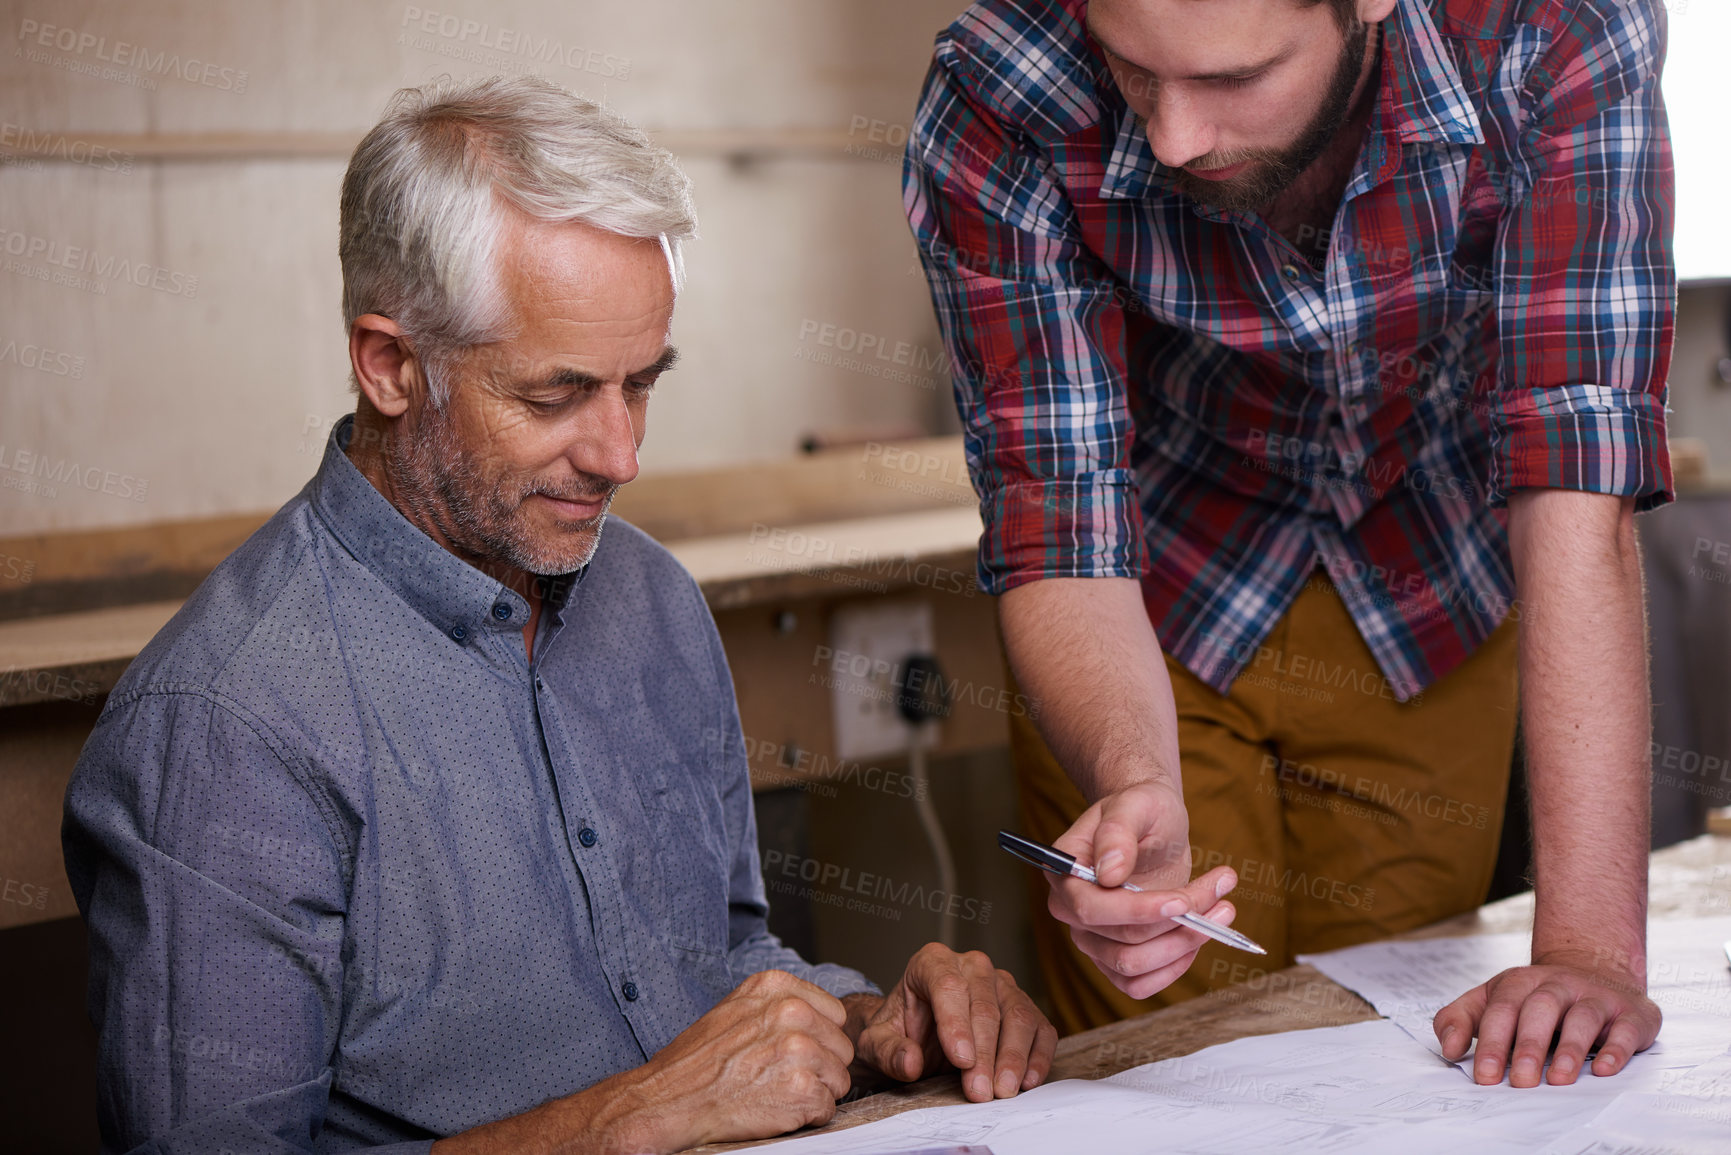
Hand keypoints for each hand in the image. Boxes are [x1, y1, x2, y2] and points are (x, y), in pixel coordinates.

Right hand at [632, 969, 854, 1148]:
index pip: (834, 1014)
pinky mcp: (802, 1090)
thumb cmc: (698, 1061)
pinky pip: (828, 1109)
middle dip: (820, 1068)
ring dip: (814, 1093)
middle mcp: (793, 1012)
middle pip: (841, 1048)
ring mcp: (799, 1051)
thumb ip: (779, 1006)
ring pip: (839, 1080)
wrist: (668, 1100)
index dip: (819, 1039)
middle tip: (782, 1078)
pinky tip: (775, 1109)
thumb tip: (817, 1017)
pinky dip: (806, 1117)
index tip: (794, 1052)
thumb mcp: (737, 1009)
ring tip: (775, 1092)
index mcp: (778, 987)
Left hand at [851, 943, 1057, 1101]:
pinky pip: (1040, 1028)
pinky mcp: (1023, 1006)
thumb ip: (888, 1051)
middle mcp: (972, 966)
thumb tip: (910, 1062)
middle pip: (986, 1005)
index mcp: (932, 962)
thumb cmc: (898, 1031)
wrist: (915, 1034)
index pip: (949, 985)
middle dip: (985, 1052)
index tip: (961, 1060)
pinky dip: (1038, 1056)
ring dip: (1013, 1057)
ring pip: (1018, 1014)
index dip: (956, 1023)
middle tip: (980, 1091)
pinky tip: (1027, 1081)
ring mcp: (1002, 984)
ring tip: (1003, 1091)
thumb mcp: (876, 1043)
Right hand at [1046, 781, 1237, 998]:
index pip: (1090, 908)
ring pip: (1133, 966)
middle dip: (1177, 925)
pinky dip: (1175, 967)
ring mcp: (1091, 938)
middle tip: (1222, 895)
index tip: (1183, 901)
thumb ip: (1118, 831)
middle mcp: (1071, 910)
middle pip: (1120, 942)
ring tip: (1223, 909)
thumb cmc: (1142, 809)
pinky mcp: (1114, 957)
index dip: (1137, 911)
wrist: (1153, 825)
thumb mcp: (1135, 803)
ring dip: (1185, 945)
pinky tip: (1201, 935)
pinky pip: (1138, 985)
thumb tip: (1109, 873)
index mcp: (1065, 871)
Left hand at [1433, 951, 1662, 1086]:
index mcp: (1520, 983)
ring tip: (1559, 1079)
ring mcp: (1595, 996)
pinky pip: (1625, 1028)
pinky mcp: (1630, 1013)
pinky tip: (1605, 1069)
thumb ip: (1459, 1020)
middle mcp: (1557, 985)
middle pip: (1539, 1009)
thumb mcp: (1491, 1000)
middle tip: (1521, 1082)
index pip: (1501, 1009)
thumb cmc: (1535, 998)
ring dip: (1571, 1048)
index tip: (1485, 1076)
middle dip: (1529, 1046)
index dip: (1492, 1042)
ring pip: (1582, 1017)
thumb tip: (1450, 1049)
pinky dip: (1616, 1049)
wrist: (1595, 968)